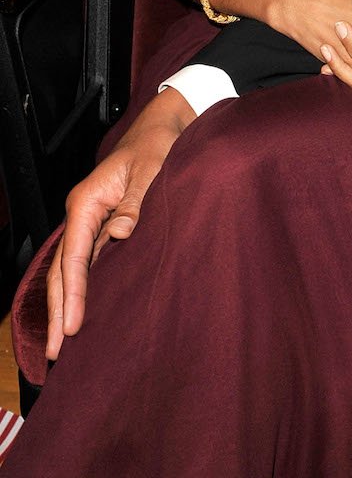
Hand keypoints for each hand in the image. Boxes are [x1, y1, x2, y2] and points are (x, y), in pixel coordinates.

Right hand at [46, 88, 193, 359]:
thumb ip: (136, 201)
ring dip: (68, 304)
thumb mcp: (153, 169)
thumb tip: (120, 233)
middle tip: (58, 351)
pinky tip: (85, 311)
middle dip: (59, 310)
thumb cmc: (159, 144)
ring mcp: (94, 221)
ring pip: (73, 269)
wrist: (167, 126)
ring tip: (64, 342)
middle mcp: (85, 214)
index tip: (71, 326)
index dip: (72, 294)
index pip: (73, 256)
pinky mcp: (108, 225)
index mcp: (88, 202)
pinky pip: (90, 262)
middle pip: (64, 269)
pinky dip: (84, 288)